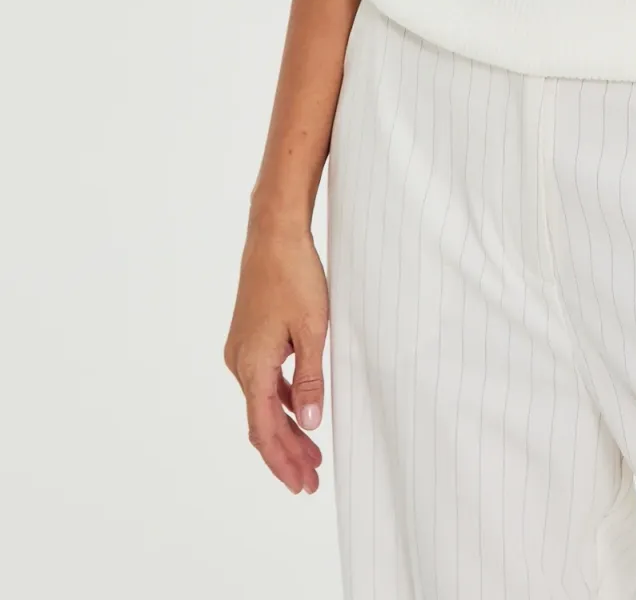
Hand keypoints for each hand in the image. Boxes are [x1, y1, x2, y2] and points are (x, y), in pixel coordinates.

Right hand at [223, 218, 328, 494]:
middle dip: (286, 453)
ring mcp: (241, 351)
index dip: (282, 461)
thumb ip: (309, 380)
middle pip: (262, 423)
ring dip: (286, 429)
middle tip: (310, 480)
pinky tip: (301, 413)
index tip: (300, 484)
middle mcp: (239, 363)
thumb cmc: (295, 276)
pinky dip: (281, 403)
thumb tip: (310, 424)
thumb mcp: (312, 330)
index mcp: (252, 366)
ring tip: (312, 455)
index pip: (264, 430)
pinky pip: (264, 382)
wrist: (274, 235)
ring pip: (262, 404)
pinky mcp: (250, 338)